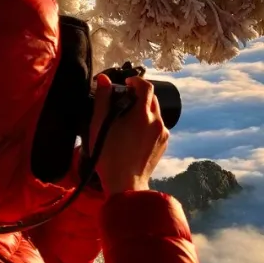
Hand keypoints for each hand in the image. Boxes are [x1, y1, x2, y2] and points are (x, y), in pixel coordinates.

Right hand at [88, 73, 169, 194]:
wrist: (125, 183)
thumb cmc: (108, 155)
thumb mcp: (99, 125)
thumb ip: (103, 99)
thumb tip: (104, 79)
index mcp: (142, 114)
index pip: (146, 86)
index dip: (136, 81)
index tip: (126, 83)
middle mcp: (157, 121)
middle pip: (152, 99)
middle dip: (140, 95)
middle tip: (124, 101)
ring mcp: (162, 133)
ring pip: (156, 113)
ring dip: (144, 111)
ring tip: (128, 120)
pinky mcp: (164, 144)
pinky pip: (158, 127)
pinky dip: (148, 124)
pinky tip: (135, 135)